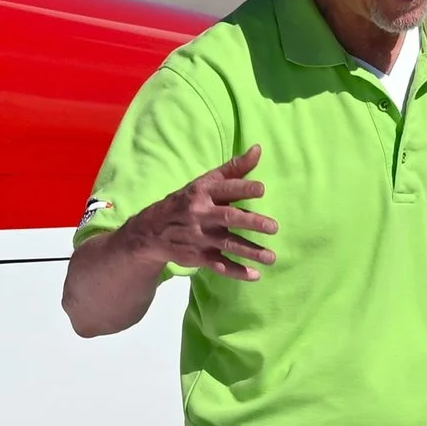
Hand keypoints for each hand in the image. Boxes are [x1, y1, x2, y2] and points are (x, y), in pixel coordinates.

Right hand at [124, 147, 278, 280]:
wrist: (152, 231)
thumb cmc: (188, 201)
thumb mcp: (205, 182)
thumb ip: (234, 168)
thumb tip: (258, 149)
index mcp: (202, 192)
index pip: (225, 189)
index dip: (242, 188)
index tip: (262, 189)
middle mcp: (200, 214)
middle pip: (228, 218)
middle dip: (251, 222)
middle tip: (274, 227)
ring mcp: (199, 237)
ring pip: (227, 245)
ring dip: (250, 252)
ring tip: (272, 257)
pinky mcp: (198, 256)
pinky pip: (219, 266)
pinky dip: (236, 272)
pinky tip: (255, 275)